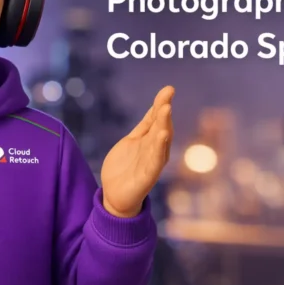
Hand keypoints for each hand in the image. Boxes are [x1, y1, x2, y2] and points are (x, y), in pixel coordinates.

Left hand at [101, 86, 173, 217]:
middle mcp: (155, 149)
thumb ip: (144, 127)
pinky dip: (160, 147)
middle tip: (167, 96)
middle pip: (161, 127)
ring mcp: (152, 162)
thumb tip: (156, 107)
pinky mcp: (148, 175)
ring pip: (160, 141)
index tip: (168, 89)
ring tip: (166, 109)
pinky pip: (156, 160)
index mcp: (150, 140)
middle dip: (163, 112)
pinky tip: (162, 135)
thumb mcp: (132, 141)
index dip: (161, 104)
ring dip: (164, 125)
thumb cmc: (125, 168)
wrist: (115, 195)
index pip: (156, 119)